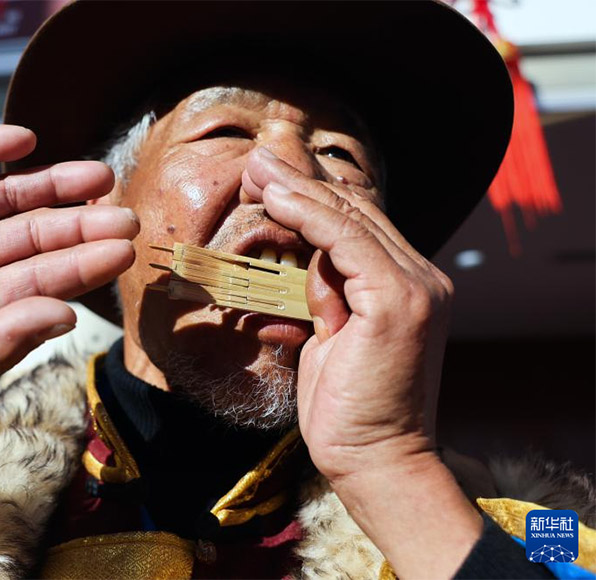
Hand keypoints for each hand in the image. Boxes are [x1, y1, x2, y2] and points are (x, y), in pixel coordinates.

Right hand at [0, 125, 137, 408]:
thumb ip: (4, 339)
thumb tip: (67, 318)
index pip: (44, 280)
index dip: (85, 264)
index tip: (124, 250)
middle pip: (37, 236)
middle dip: (81, 225)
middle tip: (126, 214)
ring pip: (10, 194)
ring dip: (54, 183)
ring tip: (98, 174)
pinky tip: (26, 142)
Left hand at [244, 146, 450, 477]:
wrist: (375, 460)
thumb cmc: (346, 407)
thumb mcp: (329, 338)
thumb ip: (325, 295)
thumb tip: (304, 261)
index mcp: (406, 286)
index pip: (359, 226)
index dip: (313, 199)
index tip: (269, 181)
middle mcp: (421, 278)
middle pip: (356, 213)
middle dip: (300, 184)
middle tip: (257, 162)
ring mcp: (415, 288)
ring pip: (351, 221)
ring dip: (298, 191)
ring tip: (257, 170)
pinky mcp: (398, 301)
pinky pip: (347, 244)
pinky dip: (310, 218)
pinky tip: (278, 200)